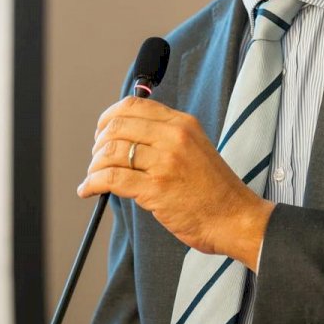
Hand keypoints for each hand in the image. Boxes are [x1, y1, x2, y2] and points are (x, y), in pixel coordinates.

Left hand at [78, 96, 274, 269]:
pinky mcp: (156, 188)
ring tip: (94, 177)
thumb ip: (166, 137)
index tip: (101, 131)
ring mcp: (165, 162)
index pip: (134, 105)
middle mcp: (174, 137)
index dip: (109, 117)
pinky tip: (89, 190)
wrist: (234, 218)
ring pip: (110, 152)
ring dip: (94, 166)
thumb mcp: (195, 148)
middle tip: (97, 159)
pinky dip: (93, 184)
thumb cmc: (214, 190)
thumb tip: (125, 136)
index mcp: (183, 123)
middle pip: (117, 127)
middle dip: (98, 143)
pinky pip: (112, 178)